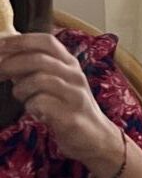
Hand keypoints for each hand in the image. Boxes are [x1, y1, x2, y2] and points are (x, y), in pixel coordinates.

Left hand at [0, 33, 121, 175]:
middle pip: (39, 59)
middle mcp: (75, 75)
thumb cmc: (68, 107)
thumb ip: (34, 70)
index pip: (46, 41)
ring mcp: (75, 95)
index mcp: (69, 63)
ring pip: (40, 80)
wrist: (95, 137)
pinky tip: (35, 111)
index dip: (21, 41)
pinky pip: (41, 103)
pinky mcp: (71, 116)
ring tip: (22, 97)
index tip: (0, 45)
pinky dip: (30, 106)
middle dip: (12, 64)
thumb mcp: (55, 83)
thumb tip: (6, 58)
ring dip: (21, 89)